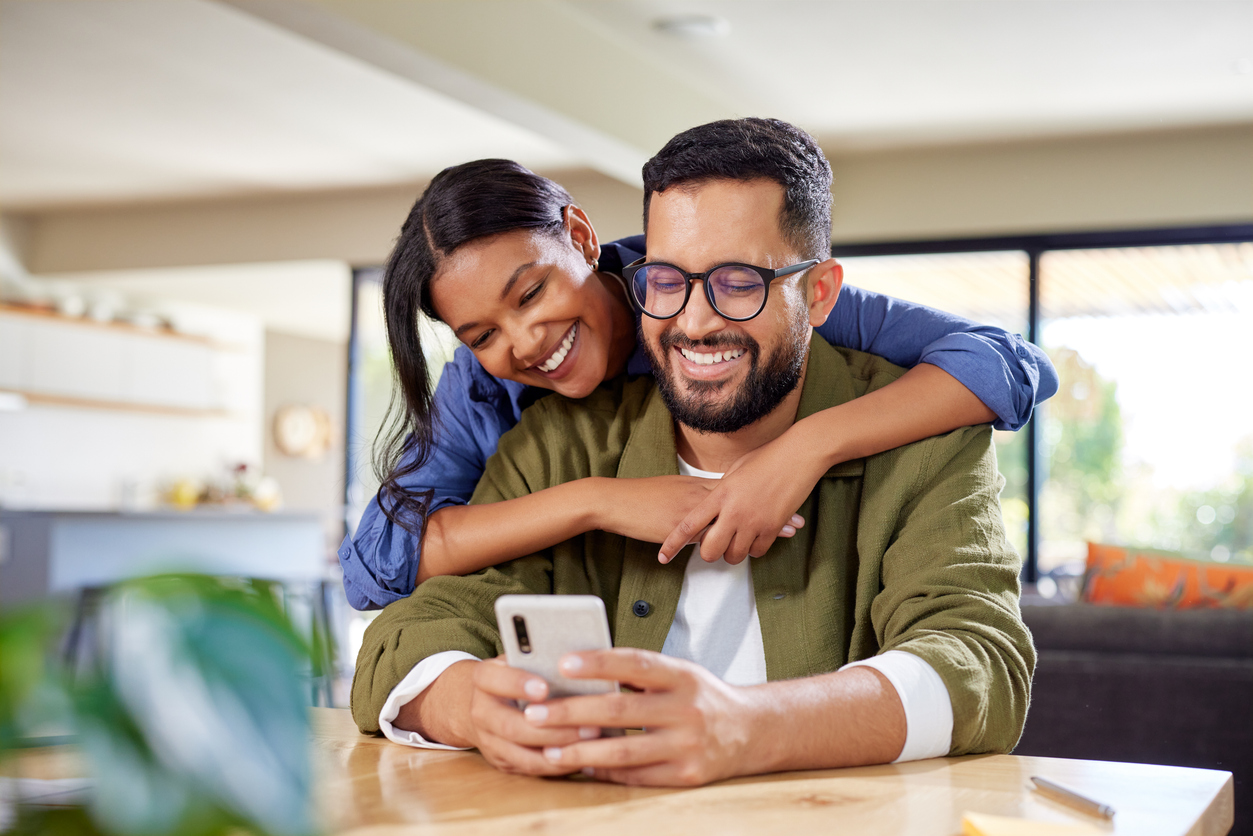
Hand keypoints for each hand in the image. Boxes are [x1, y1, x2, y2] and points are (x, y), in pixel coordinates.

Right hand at [460, 658, 597, 775]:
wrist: (482, 702)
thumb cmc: (514, 674)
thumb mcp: (519, 660)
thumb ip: (539, 661)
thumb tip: (578, 664)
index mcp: (484, 679)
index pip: (494, 680)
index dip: (517, 684)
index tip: (544, 688)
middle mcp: (481, 712)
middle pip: (511, 727)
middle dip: (552, 729)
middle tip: (590, 724)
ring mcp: (489, 742)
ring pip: (524, 755)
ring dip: (561, 751)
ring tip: (593, 741)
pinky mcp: (502, 762)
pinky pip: (532, 769)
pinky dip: (559, 765)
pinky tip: (585, 755)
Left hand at [521, 648, 759, 786]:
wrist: (751, 731)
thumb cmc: (702, 696)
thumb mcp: (680, 673)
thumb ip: (640, 673)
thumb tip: (581, 671)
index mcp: (683, 675)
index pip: (635, 663)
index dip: (598, 662)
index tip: (562, 662)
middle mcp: (687, 709)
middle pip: (619, 710)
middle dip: (571, 711)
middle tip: (534, 712)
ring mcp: (687, 746)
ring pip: (623, 750)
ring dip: (580, 749)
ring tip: (547, 747)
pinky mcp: (686, 776)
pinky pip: (635, 776)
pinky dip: (603, 771)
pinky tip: (579, 763)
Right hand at [598, 475, 801, 553]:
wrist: (613, 500)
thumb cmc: (642, 497)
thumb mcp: (674, 490)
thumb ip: (696, 495)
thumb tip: (714, 500)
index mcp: (700, 486)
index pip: (739, 488)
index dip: (764, 492)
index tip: (789, 495)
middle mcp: (700, 495)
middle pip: (744, 501)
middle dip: (773, 510)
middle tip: (799, 517)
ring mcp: (692, 510)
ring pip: (734, 518)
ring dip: (762, 526)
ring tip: (788, 532)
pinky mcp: (680, 526)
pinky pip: (711, 535)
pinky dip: (731, 541)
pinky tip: (748, 548)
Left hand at [659, 427, 824, 564]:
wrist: (798, 454)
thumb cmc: (767, 456)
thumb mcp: (735, 470)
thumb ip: (721, 489)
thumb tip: (714, 503)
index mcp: (719, 494)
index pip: (689, 525)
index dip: (673, 544)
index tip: (662, 556)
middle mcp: (734, 511)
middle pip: (710, 549)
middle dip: (709, 553)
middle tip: (714, 546)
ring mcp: (754, 521)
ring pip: (735, 555)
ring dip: (733, 552)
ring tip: (736, 541)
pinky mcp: (773, 527)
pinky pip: (758, 551)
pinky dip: (754, 549)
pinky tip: (755, 538)